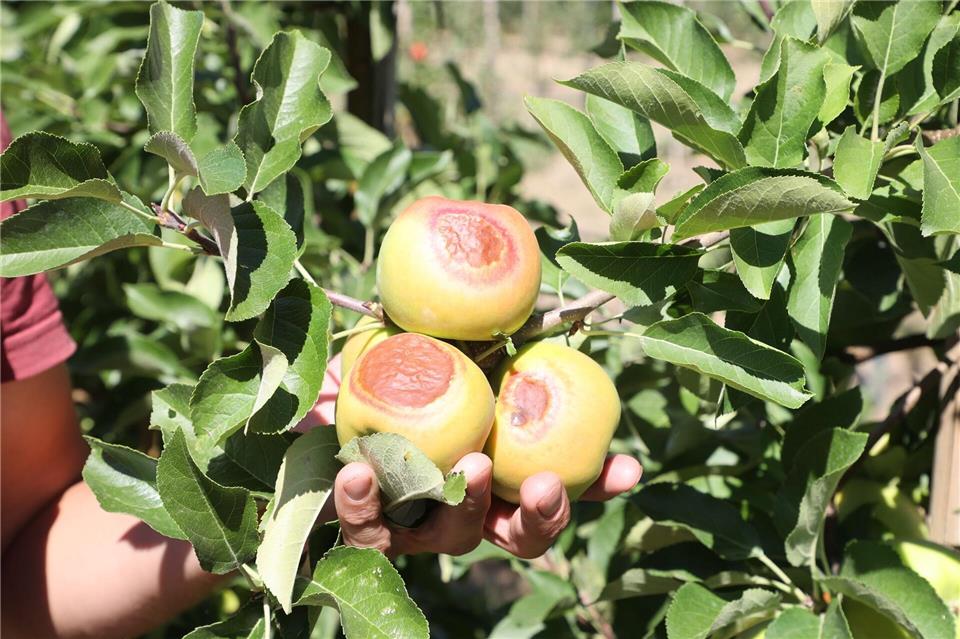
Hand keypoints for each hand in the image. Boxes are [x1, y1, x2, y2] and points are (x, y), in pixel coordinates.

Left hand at [304, 354, 641, 558]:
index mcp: (498, 464)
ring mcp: (419, 521)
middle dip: (542, 515)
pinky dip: (365, 505)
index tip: (628, 468)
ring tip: (469, 464)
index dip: (598, 485)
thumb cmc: (393, 362)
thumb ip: (489, 332)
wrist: (319, 388)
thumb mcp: (441, 339)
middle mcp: (467, 502)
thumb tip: (542, 302)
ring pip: (456, 539)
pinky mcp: (366, 527)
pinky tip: (357, 474)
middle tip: (545, 484)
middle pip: (521, 533)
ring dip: (467, 505)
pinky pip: (370, 531)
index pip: (557, 484)